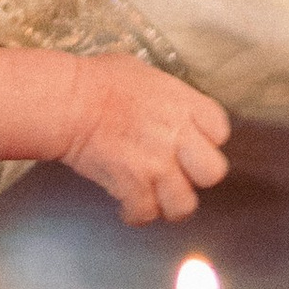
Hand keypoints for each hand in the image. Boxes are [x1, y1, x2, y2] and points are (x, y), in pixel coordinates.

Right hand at [61, 55, 230, 224]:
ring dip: (169, 203)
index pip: (220, 130)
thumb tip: (166, 108)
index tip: (192, 143)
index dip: (207, 139)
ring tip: (155, 196)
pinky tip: (128, 204)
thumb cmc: (98, 80)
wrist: (68, 101)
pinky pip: (146, 214)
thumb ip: (166, 96)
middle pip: (213, 172)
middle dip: (197, 176)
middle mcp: (176, 137)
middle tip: (178, 172)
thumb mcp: (144, 74)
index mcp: (183, 104)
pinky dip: (136, 213)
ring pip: (184, 204)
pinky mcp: (132, 187)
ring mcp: (156, 165)